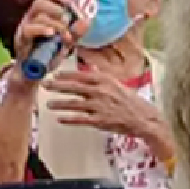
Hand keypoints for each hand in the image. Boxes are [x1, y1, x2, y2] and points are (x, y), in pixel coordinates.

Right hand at [10, 0, 88, 75]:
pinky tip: (52, 34)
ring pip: (37, 16)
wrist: (33, 74)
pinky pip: (29, 29)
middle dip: (56, 8)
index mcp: (40, 15)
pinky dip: (42, 29)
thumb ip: (75, 33)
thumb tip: (86, 21)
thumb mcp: (65, 44)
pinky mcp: (20, 40)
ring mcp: (24, 28)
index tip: (70, 0)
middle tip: (67, 21)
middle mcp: (30, 18)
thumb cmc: (48, 55)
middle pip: (39, 2)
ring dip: (56, 24)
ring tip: (65, 36)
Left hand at [45, 69, 161, 140]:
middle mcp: (101, 91)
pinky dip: (69, 119)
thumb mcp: (117, 84)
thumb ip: (101, 76)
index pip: (81, 75)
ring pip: (74, 104)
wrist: (143, 118)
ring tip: (49, 105)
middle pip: (74, 87)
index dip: (66, 75)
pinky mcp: (99, 120)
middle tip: (45, 86)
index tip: (55, 75)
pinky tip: (60, 118)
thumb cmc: (130, 101)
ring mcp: (99, 106)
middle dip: (57, 86)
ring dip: (60, 104)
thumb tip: (89, 67)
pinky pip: (80, 119)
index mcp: (105, 80)